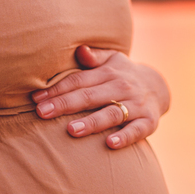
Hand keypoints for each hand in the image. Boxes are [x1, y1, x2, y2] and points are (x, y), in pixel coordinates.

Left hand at [32, 45, 170, 148]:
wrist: (158, 87)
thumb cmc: (123, 75)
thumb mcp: (112, 60)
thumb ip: (95, 57)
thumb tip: (79, 50)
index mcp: (109, 73)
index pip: (79, 80)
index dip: (57, 89)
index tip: (36, 98)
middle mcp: (122, 88)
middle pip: (90, 96)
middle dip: (65, 104)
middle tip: (42, 113)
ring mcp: (136, 105)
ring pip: (111, 114)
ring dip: (91, 122)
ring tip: (71, 130)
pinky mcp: (148, 122)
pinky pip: (136, 131)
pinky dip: (124, 137)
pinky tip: (109, 144)